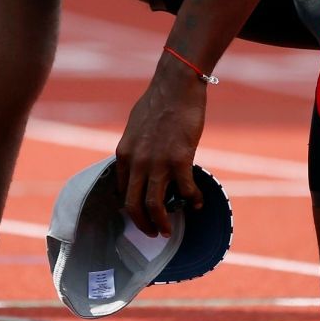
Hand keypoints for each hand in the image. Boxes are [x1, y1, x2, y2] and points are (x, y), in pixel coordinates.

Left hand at [115, 54, 208, 237]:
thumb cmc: (158, 103)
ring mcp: (157, 163)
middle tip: (152, 233)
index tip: (140, 214)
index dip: (130, 207)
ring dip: (162, 223)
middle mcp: (137, 162)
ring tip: (168, 231)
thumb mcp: (135, 127)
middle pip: (134, 205)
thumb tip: (141, 162)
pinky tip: (197, 203)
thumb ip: (136, 148)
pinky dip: (191, 200)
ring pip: (154, 206)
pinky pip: (185, 190)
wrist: (175, 87)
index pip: (122, 191)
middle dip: (142, 225)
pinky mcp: (180, 160)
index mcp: (124, 154)